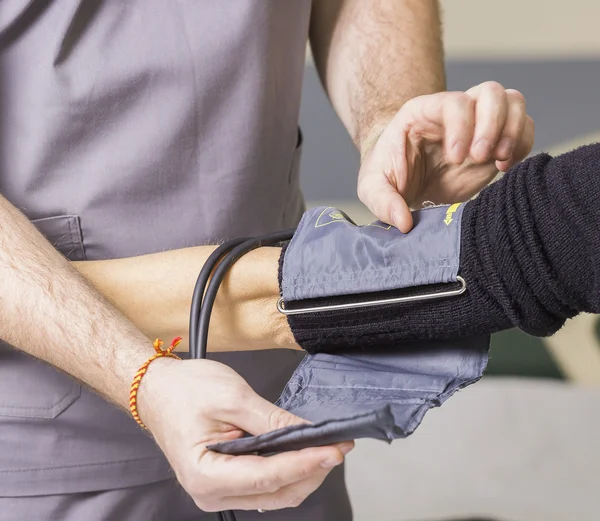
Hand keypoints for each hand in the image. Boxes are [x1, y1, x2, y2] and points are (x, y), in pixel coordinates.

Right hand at [138, 358, 353, 511]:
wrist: (157, 391)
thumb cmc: (184, 391)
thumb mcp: (232, 398)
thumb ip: (271, 420)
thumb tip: (308, 431)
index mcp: (206, 476)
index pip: (269, 476)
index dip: (307, 463)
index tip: (335, 450)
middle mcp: (211, 494)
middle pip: (277, 492)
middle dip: (312, 470)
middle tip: (338, 445)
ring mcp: (219, 492)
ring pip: (275, 494)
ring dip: (304, 473)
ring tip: (324, 446)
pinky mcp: (227, 483)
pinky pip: (265, 487)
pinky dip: (288, 471)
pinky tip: (302, 452)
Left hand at [357, 81, 534, 231]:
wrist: (403, 178)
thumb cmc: (386, 174)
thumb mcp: (372, 187)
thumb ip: (383, 201)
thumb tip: (404, 223)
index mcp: (424, 113)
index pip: (454, 103)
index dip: (461, 126)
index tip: (455, 158)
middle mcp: (456, 111)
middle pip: (491, 93)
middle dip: (492, 124)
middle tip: (480, 158)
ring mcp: (479, 124)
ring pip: (513, 103)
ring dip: (513, 130)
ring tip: (498, 161)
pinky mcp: (495, 142)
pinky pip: (524, 128)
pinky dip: (523, 144)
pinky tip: (503, 168)